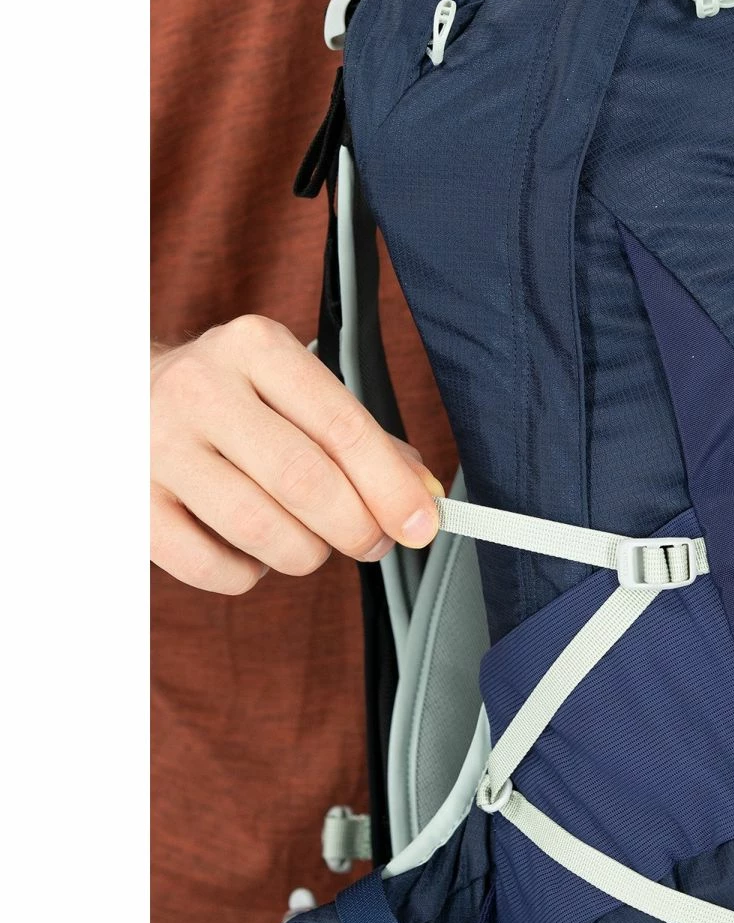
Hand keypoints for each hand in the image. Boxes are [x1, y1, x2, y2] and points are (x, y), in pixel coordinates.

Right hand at [151, 315, 442, 594]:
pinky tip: (251, 549)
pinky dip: (250, 574)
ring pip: (260, 530)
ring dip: (307, 553)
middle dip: (356, 527)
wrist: (121, 396)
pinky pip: (212, 568)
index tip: (422, 526)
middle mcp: (201, 388)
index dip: (392, 487)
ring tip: (311, 542)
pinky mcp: (131, 504)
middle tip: (373, 542)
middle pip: (304, 482)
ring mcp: (156, 447)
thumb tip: (424, 495)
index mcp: (257, 348)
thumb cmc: (232, 400)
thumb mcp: (294, 391)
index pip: (343, 427)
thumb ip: (364, 440)